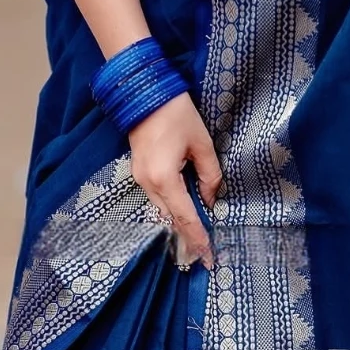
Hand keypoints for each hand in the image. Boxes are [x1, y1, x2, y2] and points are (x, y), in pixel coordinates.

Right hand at [128, 93, 222, 268]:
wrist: (144, 92)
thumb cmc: (175, 113)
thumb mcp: (201, 144)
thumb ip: (209, 175)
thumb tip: (211, 199)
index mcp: (164, 177)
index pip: (185, 216)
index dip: (198, 237)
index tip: (208, 256)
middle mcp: (148, 183)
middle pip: (171, 218)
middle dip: (188, 237)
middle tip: (204, 255)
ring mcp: (140, 178)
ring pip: (162, 210)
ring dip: (179, 224)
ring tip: (197, 239)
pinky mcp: (139, 172)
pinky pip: (157, 198)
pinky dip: (171, 210)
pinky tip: (184, 215)